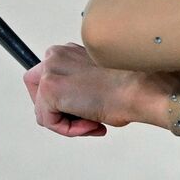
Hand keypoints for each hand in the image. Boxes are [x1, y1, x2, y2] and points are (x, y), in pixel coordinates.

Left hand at [23, 42, 149, 136]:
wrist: (141, 89)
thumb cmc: (132, 86)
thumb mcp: (100, 79)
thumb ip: (81, 84)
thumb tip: (75, 103)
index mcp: (70, 50)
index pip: (52, 77)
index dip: (66, 100)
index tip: (85, 110)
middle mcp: (56, 55)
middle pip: (37, 91)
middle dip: (58, 110)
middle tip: (84, 120)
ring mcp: (50, 71)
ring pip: (43, 109)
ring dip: (67, 122)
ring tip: (93, 122)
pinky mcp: (50, 90)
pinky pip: (48, 121)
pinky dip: (68, 129)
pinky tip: (92, 124)